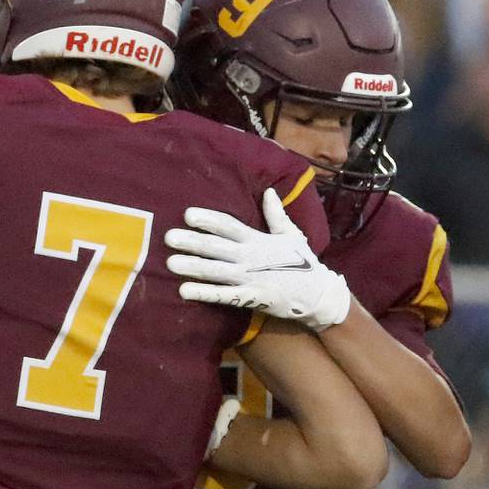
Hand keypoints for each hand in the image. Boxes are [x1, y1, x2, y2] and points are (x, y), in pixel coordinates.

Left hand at [165, 189, 350, 331]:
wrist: (320, 295)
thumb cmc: (303, 263)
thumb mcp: (292, 234)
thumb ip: (277, 214)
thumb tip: (269, 191)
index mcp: (258, 240)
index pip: (229, 226)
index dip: (209, 220)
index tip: (187, 214)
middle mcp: (251, 257)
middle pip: (217, 247)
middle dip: (193, 242)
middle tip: (168, 237)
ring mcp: (251, 278)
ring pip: (216, 271)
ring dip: (193, 267)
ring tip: (170, 263)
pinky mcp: (253, 298)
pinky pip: (225, 296)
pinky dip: (205, 293)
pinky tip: (184, 291)